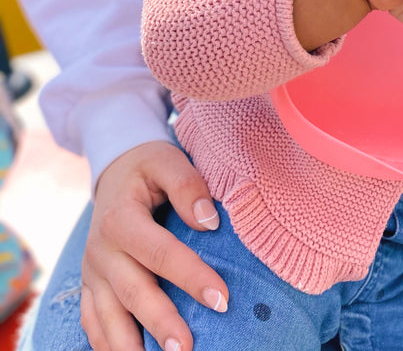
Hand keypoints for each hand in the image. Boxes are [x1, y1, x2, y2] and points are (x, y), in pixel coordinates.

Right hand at [81, 141, 227, 350]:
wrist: (115, 168)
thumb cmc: (148, 165)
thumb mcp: (167, 160)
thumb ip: (187, 185)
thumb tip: (209, 220)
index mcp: (120, 219)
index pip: (160, 253)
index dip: (191, 276)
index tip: (222, 298)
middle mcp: (100, 251)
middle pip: (133, 292)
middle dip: (162, 323)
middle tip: (187, 348)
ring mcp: (92, 273)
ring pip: (108, 317)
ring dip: (132, 346)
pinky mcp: (89, 286)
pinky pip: (93, 323)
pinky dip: (107, 346)